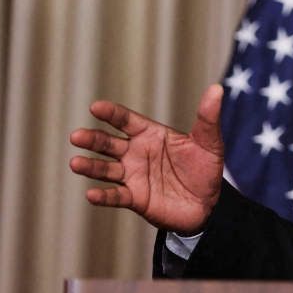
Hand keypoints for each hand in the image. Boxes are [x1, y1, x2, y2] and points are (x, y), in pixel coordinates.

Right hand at [69, 84, 225, 235]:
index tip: (96, 107)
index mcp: (151, 135)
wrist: (208, 204)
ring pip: (106, 169)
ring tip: (75, 163)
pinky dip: (104, 196)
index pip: (127, 121)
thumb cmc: (205, 169)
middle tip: (77, 136)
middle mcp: (136, 153)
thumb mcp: (210, 142)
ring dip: (90, 166)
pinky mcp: (135, 199)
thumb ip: (208, 118)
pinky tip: (91, 194)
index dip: (112, 114)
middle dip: (93, 139)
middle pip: (109, 143)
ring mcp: (133, 176)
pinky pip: (116, 196)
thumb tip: (217, 88)